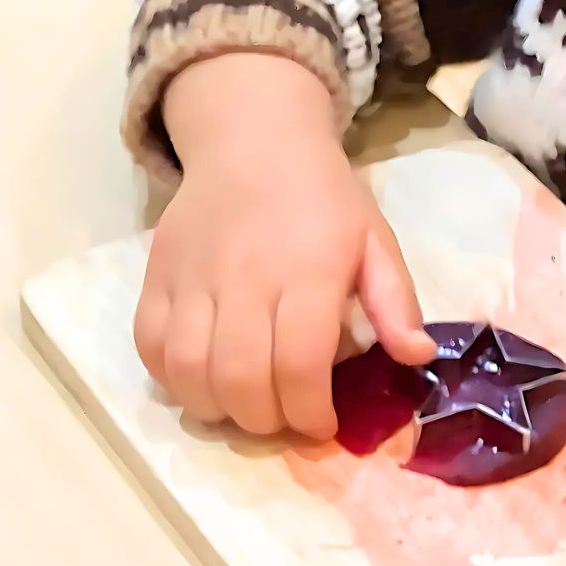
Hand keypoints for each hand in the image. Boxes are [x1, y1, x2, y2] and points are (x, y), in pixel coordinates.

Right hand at [135, 53, 434, 439]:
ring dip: (216, 409)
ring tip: (242, 407)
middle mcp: (245, 276)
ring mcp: (193, 277)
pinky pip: (149, 345)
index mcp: (308, 270)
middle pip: (241, 379)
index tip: (322, 424)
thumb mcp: (375, 240)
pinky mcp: (157, 275)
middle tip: (282, 418)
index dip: (310, 412)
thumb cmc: (322, 198)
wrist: (253, 141)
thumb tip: (416, 357)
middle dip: (264, 422)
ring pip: (189, 371)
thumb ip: (395, 302)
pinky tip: (201, 381)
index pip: (300, 364)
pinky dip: (171, 379)